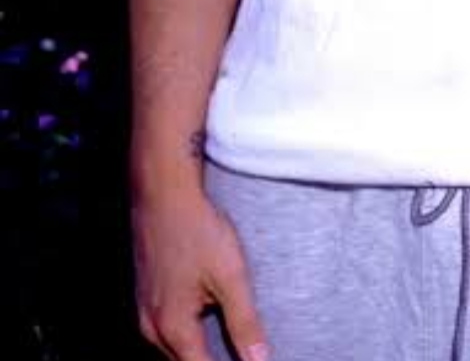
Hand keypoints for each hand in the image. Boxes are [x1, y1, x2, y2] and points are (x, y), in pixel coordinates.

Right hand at [133, 188, 267, 360]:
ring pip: (171, 351)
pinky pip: (163, 332)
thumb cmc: (196, 229)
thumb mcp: (230, 275)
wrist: (163, 192)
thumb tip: (260, 360)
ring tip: (223, 345)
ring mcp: (143, 312)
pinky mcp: (143, 296)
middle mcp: (151, 327)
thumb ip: (244, 322)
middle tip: (240, 355)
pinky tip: (203, 323)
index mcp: (173, 328)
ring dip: (195, 353)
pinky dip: (185, 337)